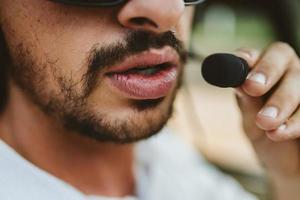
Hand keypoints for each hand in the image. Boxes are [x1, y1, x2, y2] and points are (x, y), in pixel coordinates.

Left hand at [234, 42, 299, 199]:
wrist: (290, 166)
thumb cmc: (265, 138)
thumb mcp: (250, 123)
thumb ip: (247, 104)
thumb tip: (237, 83)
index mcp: (263, 74)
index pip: (257, 55)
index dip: (249, 57)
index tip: (240, 65)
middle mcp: (288, 73)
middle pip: (282, 57)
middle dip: (266, 71)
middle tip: (252, 87)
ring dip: (281, 102)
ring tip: (265, 123)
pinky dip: (296, 122)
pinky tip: (280, 133)